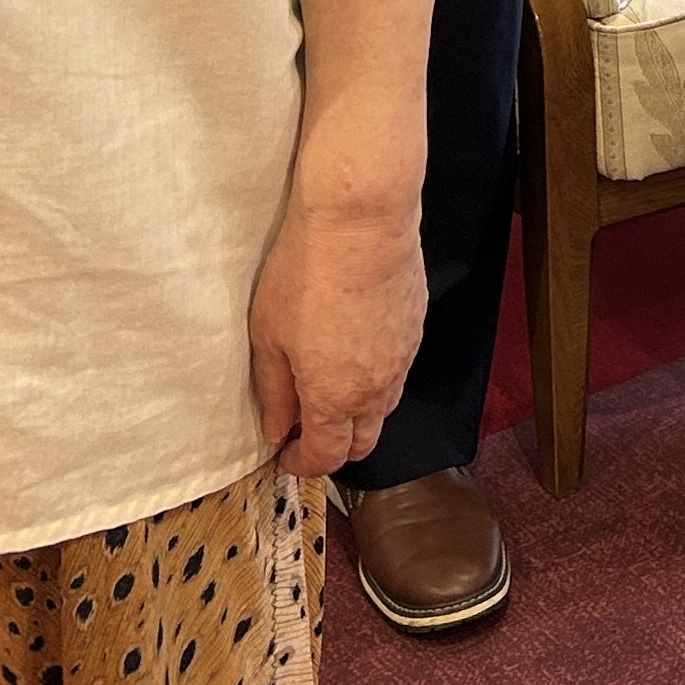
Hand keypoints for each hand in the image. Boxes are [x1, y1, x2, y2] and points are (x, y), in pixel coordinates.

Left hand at [246, 190, 425, 481]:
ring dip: (358, 412)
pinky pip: (398, 369)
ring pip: (384, 407)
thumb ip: (274, 392)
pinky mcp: (416, 327)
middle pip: (364, 442)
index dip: (302, 465)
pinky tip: (355, 346)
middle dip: (335, 446)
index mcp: (335, 398)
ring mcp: (403, 357)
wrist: (360, 220)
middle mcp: (376, 388)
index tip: (285, 453)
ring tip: (330, 384)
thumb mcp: (269, 336)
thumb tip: (277, 429)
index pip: (326, 458)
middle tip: (306, 426)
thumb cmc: (306, 272)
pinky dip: (377, 376)